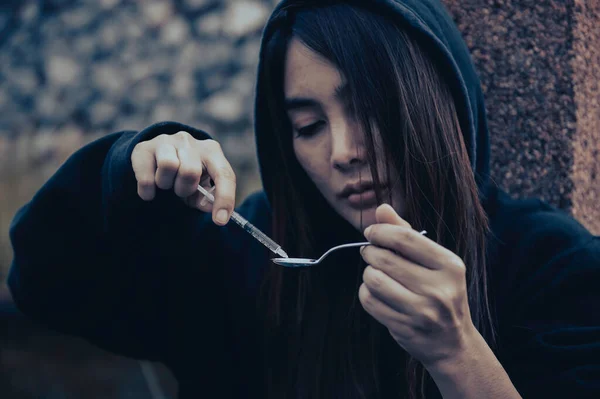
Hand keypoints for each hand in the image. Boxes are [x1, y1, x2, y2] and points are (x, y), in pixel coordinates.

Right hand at [131, 131, 235, 224]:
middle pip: (190, 170)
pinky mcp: (143, 148)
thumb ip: (208, 198)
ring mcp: (165, 141)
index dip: (224, 199)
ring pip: (167, 165)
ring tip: (166, 185)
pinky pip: (146, 177)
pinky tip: (150, 190)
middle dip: (185, 189)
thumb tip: (210, 207)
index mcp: (211, 151)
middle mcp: (189, 142)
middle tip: (180, 191)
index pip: (223, 174)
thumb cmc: (185, 176)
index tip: (220, 220)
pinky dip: (148, 191)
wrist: (156, 158)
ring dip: (166, 184)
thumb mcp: (200, 187)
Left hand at [358, 204, 475, 367]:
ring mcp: (423, 311)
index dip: (381, 231)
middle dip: (370, 251)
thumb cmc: (440, 292)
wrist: (452, 342)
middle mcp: (439, 288)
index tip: (371, 232)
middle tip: (369, 252)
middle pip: (385, 259)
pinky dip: (366, 292)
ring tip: (374, 273)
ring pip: (374, 279)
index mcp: (450, 265)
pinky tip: (376, 292)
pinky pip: (370, 301)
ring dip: (368, 273)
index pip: (405, 238)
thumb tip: (382, 208)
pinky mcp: (405, 328)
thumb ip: (406, 233)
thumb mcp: (433, 262)